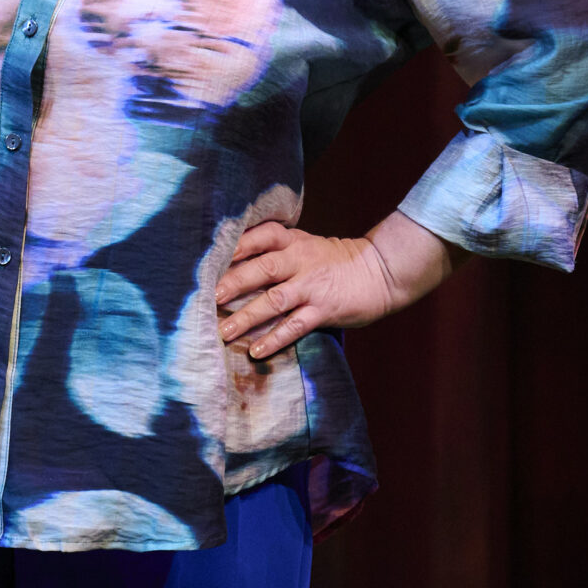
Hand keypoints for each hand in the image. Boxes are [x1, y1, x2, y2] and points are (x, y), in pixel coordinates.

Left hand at [213, 211, 459, 358]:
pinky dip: (274, 339)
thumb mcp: (305, 245)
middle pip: (261, 268)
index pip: (260, 235)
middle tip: (207, 297)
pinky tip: (256, 351)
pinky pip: (295, 326)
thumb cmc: (333, 261)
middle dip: (232, 283)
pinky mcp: (324, 309)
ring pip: (274, 300)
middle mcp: (300, 260)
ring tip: (224, 330)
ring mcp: (312, 285)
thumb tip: (230, 264)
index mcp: (293, 240)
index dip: (235, 245)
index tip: (208, 257)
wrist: (380, 272)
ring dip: (247, 316)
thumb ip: (274, 250)